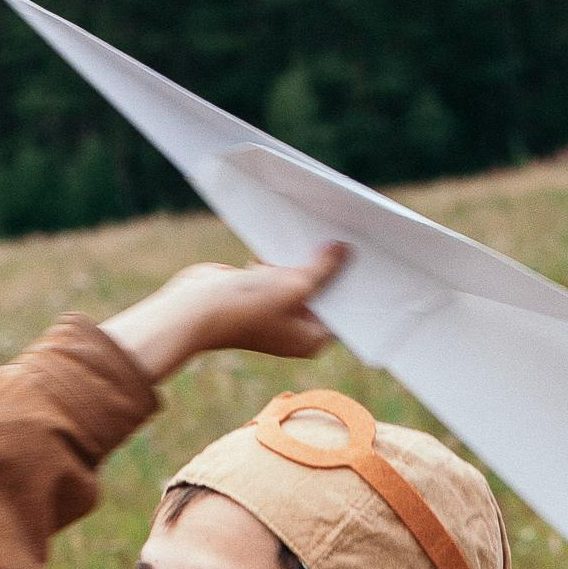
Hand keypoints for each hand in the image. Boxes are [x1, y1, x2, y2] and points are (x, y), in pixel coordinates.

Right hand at [100, 240, 346, 385]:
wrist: (194, 308)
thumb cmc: (246, 308)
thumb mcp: (295, 285)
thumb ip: (323, 268)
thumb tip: (344, 251)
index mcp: (310, 338)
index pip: (345, 312)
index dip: (356, 286)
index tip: (372, 262)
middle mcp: (296, 326)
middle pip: (324, 291)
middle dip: (331, 267)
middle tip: (351, 238)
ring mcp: (276, 309)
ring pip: (300, 277)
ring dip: (304, 257)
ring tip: (322, 230)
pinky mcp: (259, 291)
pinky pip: (279, 269)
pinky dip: (281, 256)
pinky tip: (289, 234)